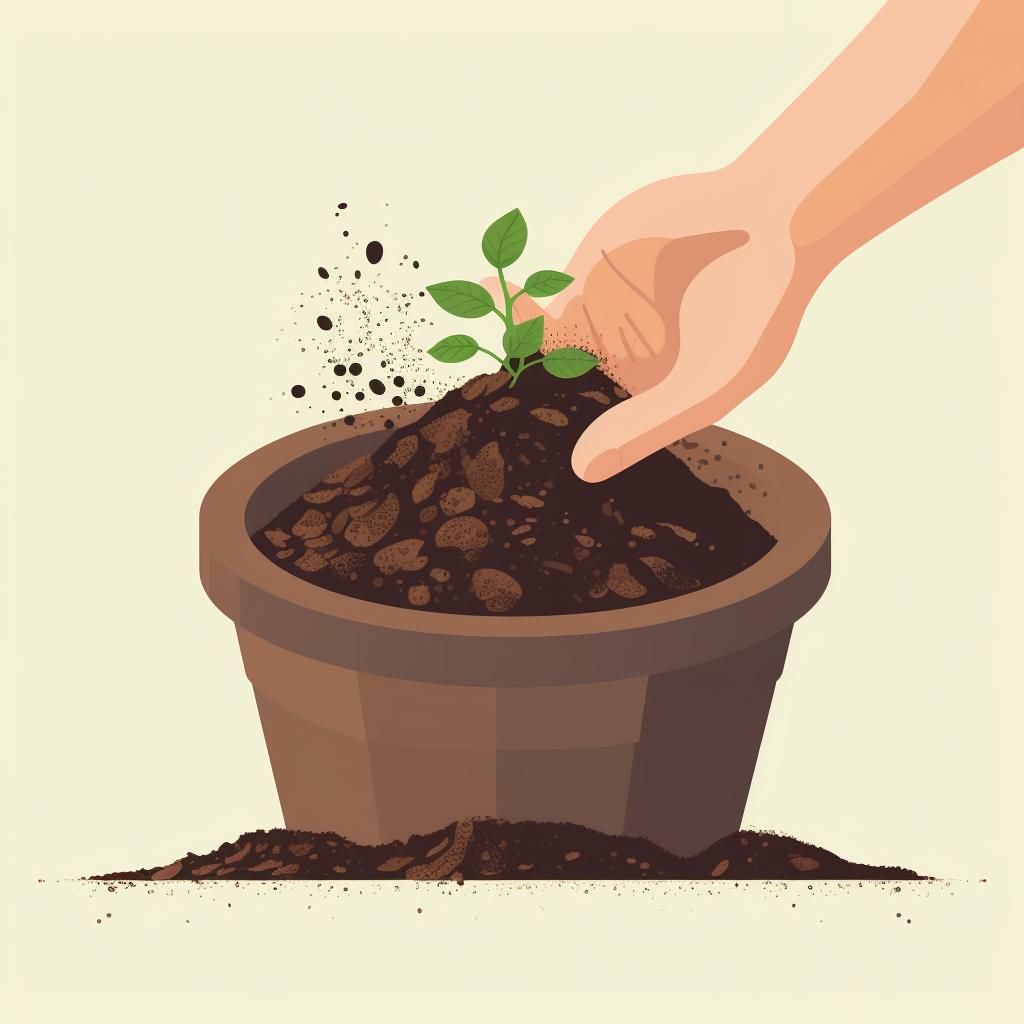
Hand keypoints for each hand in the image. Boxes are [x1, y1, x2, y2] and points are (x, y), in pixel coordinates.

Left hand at [488, 167, 821, 481]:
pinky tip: (479, 296)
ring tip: (455, 349)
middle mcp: (612, 374)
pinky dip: (506, 303)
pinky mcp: (581, 281)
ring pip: (531, 352)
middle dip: (506, 408)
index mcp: (640, 408)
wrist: (766, 217)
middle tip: (457, 426)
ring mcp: (593, 327)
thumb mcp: (707, 382)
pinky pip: (534, 301)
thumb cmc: (755, 310)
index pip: (580, 440)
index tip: (499, 470)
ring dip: (496, 353)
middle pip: (546, 400)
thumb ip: (645, 425)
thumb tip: (583, 471)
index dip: (541, 452)